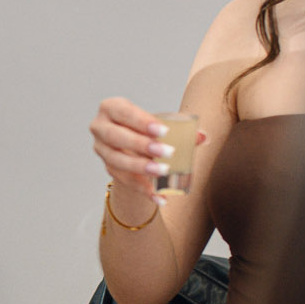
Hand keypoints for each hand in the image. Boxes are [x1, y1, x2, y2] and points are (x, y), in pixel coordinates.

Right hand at [90, 97, 205, 205]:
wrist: (135, 144)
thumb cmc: (147, 128)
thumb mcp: (161, 124)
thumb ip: (181, 129)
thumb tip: (203, 137)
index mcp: (111, 108)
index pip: (123, 112)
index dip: (141, 121)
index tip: (163, 131)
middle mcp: (100, 127)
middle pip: (115, 136)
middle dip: (141, 144)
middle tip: (168, 152)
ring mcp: (102, 150)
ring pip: (116, 160)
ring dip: (140, 167)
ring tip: (163, 171)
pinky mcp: (108, 168)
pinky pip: (123, 180)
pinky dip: (142, 188)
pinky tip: (158, 195)